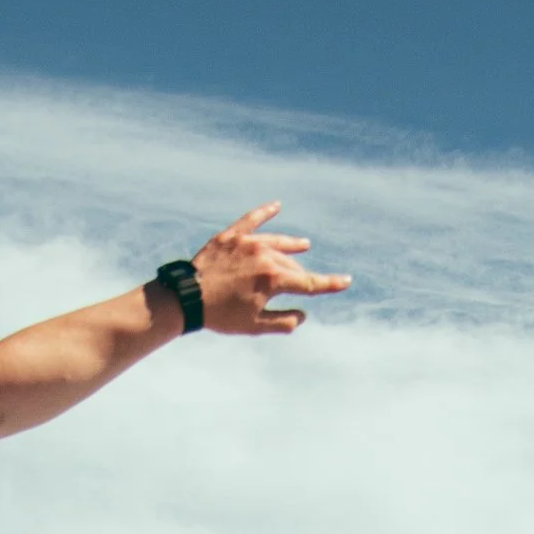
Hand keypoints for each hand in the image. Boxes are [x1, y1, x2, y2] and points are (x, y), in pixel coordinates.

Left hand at [189, 201, 350, 336]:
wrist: (186, 298)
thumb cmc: (220, 316)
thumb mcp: (255, 327)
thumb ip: (283, 321)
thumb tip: (303, 314)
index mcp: (273, 280)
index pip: (308, 283)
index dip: (329, 284)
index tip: (346, 281)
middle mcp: (264, 256)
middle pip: (291, 266)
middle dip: (300, 276)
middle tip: (306, 284)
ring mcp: (248, 243)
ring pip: (277, 243)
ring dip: (292, 245)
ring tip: (304, 245)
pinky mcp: (232, 235)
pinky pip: (252, 219)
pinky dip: (265, 212)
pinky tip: (277, 206)